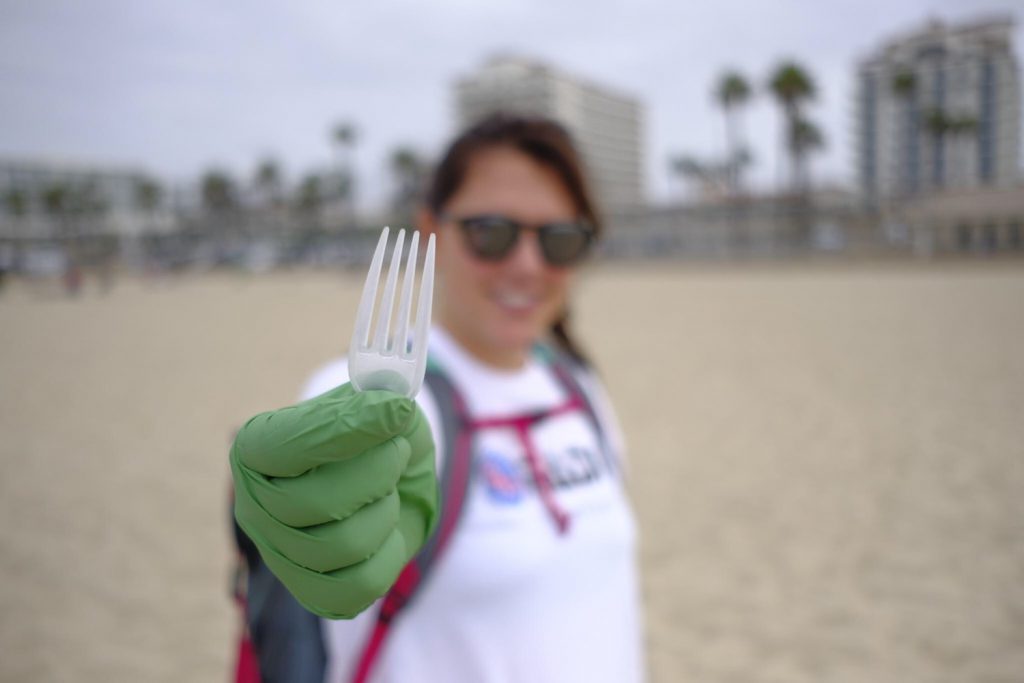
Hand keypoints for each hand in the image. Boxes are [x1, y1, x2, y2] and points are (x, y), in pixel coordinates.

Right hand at [230, 383, 436, 618]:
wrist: (395, 482)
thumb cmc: (378, 437)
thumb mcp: (381, 403)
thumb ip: (381, 401)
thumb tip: (393, 409)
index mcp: (256, 447)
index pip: (287, 445)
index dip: (346, 430)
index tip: (396, 411)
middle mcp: (253, 503)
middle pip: (316, 503)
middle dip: (378, 473)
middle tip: (396, 452)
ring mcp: (278, 553)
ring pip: (343, 546)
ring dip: (385, 512)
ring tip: (388, 491)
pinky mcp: (310, 591)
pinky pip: (359, 585)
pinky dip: (389, 554)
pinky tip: (387, 531)